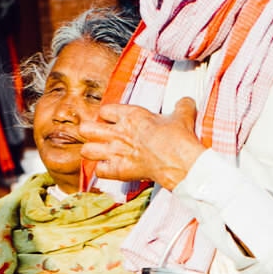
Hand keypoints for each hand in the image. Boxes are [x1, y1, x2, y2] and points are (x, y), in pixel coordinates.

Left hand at [80, 97, 206, 188]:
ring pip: (86, 151)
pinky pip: (98, 171)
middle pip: (86, 128)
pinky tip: (110, 169)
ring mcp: (116, 152)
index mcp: (131, 115)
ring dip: (92, 152)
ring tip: (101, 154)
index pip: (104, 110)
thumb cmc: (178, 138)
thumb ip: (181, 106)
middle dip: (90, 133)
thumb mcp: (182, 115)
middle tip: (100, 137)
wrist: (179, 160)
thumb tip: (186, 102)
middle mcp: (118, 132)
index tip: (113, 121)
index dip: (107, 116)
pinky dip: (103, 171)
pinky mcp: (119, 170)